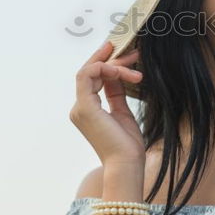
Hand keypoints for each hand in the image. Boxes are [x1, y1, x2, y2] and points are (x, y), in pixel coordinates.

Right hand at [70, 40, 144, 164]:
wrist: (127, 163)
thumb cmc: (127, 144)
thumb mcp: (123, 112)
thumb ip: (117, 93)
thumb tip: (118, 75)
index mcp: (88, 109)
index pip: (93, 78)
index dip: (107, 62)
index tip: (125, 51)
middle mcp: (80, 107)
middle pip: (91, 71)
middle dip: (111, 58)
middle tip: (132, 51)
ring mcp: (80, 107)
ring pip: (90, 70)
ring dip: (113, 63)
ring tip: (134, 63)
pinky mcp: (84, 107)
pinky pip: (88, 75)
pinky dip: (105, 68)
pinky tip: (123, 71)